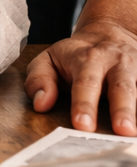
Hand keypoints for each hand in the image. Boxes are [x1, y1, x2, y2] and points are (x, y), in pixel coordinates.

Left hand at [25, 19, 136, 135]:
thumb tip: (41, 103)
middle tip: (122, 131)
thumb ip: (39, 79)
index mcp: (87, 58)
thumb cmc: (75, 55)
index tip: (82, 124)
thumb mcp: (49, 59)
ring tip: (135, 134)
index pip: (85, 82)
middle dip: (122, 108)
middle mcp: (116, 62)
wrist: (110, 32)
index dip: (84, 104)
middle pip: (121, 85)